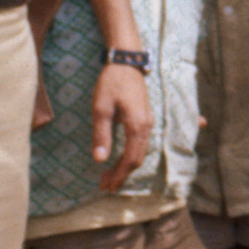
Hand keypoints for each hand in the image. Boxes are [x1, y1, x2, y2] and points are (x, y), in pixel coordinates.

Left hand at [91, 62, 151, 190]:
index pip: (130, 159)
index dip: (118, 175)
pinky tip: (122, 159)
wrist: (127, 62)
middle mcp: (147, 126)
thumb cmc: (111, 83)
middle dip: (122, 174)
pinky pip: (141, 143)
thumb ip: (101, 134)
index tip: (105, 186)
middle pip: (137, 158)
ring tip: (110, 174)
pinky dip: (131, 155)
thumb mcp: (101, 108)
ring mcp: (148, 122)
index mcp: (137, 126)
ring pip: (140, 151)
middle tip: (105, 185)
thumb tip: (100, 160)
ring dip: (126, 165)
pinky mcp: (145, 117)